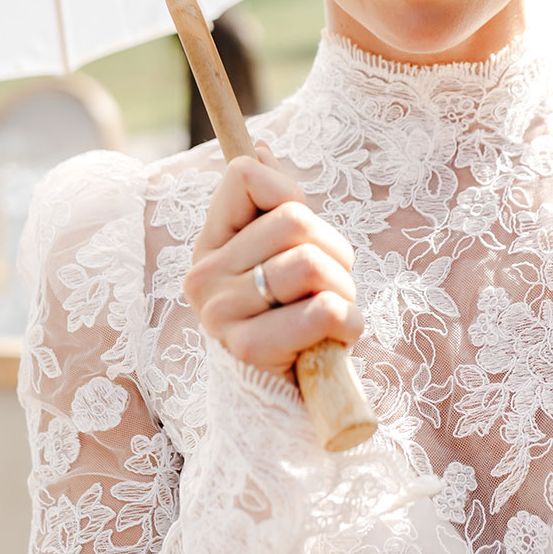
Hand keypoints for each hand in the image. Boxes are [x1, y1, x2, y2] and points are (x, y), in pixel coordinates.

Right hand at [183, 149, 361, 383]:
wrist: (278, 404)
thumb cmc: (287, 321)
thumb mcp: (277, 261)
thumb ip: (270, 208)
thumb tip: (261, 149)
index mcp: (210, 245)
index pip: (244, 176)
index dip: (289, 191)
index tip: (301, 228)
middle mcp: (203, 276)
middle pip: (294, 219)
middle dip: (336, 251)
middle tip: (332, 285)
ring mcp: (219, 314)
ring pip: (311, 263)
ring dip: (345, 290)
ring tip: (334, 314)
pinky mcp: (247, 349)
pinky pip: (323, 311)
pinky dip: (348, 324)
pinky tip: (336, 340)